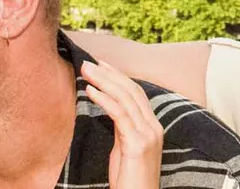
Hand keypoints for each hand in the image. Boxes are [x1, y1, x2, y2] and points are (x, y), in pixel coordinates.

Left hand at [82, 61, 161, 188]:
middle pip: (132, 91)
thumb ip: (122, 130)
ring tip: (85, 71)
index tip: (101, 65)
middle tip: (88, 62)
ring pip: (126, 99)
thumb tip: (109, 110)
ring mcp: (148, 135)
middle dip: (109, 74)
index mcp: (152, 127)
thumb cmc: (129, 181)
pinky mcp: (138, 144)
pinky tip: (91, 91)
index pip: (136, 94)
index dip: (119, 77)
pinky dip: (104, 99)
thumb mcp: (125, 149)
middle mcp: (154, 127)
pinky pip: (120, 115)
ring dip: (104, 81)